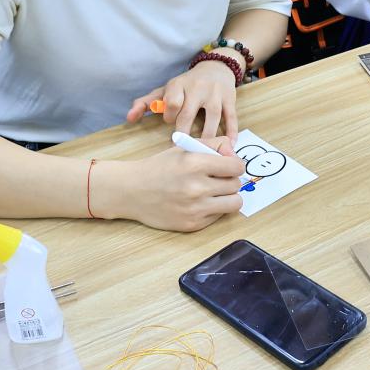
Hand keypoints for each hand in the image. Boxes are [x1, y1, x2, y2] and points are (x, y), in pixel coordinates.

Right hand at [93, 148, 244, 230]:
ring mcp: (195, 209)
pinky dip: (215, 209)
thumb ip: (214, 144)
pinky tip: (200, 202)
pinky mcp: (192, 225)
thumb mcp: (184, 147)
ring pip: (234, 203)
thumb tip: (234, 153)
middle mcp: (196, 188)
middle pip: (236, 184)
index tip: (228, 166)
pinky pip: (219, 216)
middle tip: (217, 179)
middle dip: (229, 180)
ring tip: (215, 192)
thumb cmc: (159, 167)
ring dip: (228, 196)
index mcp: (195, 164)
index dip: (234, 165)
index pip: (237, 167)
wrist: (131, 191)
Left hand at [127, 59, 239, 141]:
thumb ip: (146, 103)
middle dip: (185, 131)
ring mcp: (216, 94)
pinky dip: (231, 131)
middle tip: (183, 148)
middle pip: (189, 112)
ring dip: (208, 136)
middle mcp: (198, 88)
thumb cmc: (186, 85)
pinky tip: (229, 145)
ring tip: (204, 152)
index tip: (171, 125)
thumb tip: (129, 118)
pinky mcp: (230, 99)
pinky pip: (231, 117)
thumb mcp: (166, 89)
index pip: (172, 103)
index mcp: (179, 85)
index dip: (170, 117)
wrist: (216, 68)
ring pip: (213, 116)